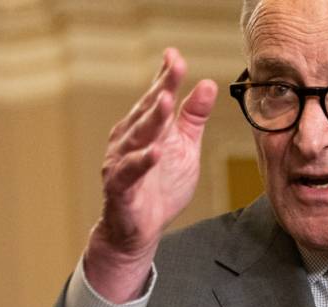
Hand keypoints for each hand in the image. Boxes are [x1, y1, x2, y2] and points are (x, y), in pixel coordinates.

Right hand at [85, 47, 217, 302]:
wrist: (138, 232)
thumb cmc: (160, 187)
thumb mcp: (185, 148)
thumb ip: (194, 117)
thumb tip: (208, 83)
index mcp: (144, 127)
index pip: (156, 96)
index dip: (166, 76)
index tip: (175, 54)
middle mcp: (128, 139)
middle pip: (146, 111)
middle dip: (161, 88)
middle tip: (175, 66)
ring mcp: (121, 163)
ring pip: (137, 137)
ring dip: (150, 119)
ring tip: (165, 101)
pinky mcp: (120, 188)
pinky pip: (130, 173)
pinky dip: (142, 162)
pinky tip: (155, 152)